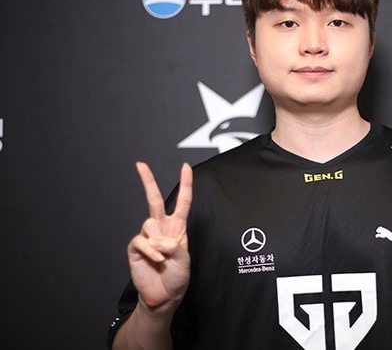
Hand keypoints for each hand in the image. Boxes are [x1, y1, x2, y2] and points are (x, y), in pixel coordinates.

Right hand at [127, 162, 191, 311]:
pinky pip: (141, 241)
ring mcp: (147, 236)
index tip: (186, 167)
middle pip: (154, 200)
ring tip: (163, 258)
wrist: (164, 295)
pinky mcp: (136, 247)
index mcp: (178, 227)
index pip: (183, 201)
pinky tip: (156, 260)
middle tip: (140, 164)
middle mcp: (161, 228)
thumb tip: (158, 240)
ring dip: (158, 242)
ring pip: (148, 225)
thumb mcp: (184, 260)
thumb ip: (175, 246)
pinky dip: (150, 251)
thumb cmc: (177, 277)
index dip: (185, 184)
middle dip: (147, 181)